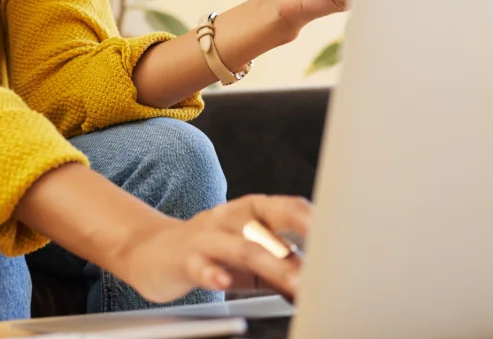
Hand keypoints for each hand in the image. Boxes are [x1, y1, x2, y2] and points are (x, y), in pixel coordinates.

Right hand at [114, 195, 311, 302]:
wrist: (149, 252)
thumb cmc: (208, 252)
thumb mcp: (249, 255)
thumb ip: (281, 266)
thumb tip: (320, 283)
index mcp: (250, 212)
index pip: (287, 207)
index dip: (314, 220)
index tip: (343, 236)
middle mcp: (229, 219)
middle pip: (269, 225)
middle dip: (299, 244)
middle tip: (326, 267)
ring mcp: (205, 238)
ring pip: (242, 247)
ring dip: (272, 265)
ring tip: (295, 285)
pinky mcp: (183, 259)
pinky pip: (200, 266)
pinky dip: (213, 274)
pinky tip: (225, 283)